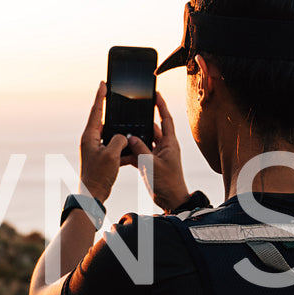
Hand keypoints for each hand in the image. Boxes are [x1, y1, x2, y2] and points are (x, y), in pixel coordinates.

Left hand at [79, 81, 128, 205]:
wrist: (93, 195)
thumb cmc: (99, 175)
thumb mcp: (112, 155)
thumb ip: (119, 140)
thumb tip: (123, 136)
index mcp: (90, 136)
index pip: (96, 111)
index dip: (100, 96)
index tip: (103, 83)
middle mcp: (90, 140)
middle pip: (103, 121)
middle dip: (112, 113)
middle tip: (119, 100)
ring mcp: (95, 149)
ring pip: (110, 135)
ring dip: (120, 134)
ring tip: (129, 128)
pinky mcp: (101, 157)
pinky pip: (113, 148)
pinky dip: (122, 148)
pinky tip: (131, 149)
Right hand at [125, 91, 190, 211]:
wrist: (171, 201)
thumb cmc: (167, 182)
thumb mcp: (151, 163)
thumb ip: (140, 149)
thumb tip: (131, 137)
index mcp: (169, 143)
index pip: (166, 119)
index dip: (161, 105)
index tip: (156, 93)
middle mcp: (165, 147)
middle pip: (153, 129)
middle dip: (142, 122)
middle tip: (131, 112)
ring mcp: (158, 155)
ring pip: (145, 141)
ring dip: (135, 139)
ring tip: (123, 131)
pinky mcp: (152, 164)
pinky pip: (141, 153)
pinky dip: (133, 152)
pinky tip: (122, 150)